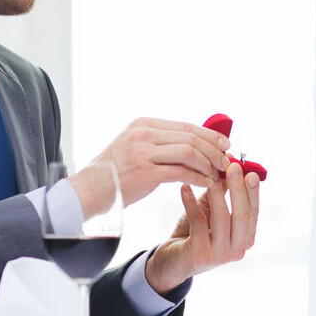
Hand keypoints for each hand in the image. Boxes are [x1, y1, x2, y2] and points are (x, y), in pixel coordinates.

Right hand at [78, 117, 230, 207]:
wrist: (88, 190)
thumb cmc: (116, 173)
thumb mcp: (135, 147)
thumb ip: (161, 142)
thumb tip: (195, 145)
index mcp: (144, 124)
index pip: (185, 125)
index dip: (209, 135)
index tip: (225, 144)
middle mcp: (144, 134)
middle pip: (190, 137)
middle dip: (213, 149)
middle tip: (227, 161)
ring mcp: (143, 152)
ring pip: (189, 152)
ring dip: (208, 163)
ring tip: (218, 174)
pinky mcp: (145, 172)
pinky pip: (181, 172)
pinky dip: (198, 177)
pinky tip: (207, 183)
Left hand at [143, 161, 259, 294]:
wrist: (172, 261)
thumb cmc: (195, 232)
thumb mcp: (211, 211)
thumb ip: (223, 193)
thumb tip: (231, 165)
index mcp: (245, 239)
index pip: (253, 212)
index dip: (252, 192)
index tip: (250, 172)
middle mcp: (238, 250)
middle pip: (241, 215)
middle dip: (238, 189)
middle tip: (233, 167)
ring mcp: (220, 255)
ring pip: (221, 217)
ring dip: (216, 192)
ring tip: (208, 173)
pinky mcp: (200, 254)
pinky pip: (198, 222)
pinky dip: (191, 202)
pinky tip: (184, 188)